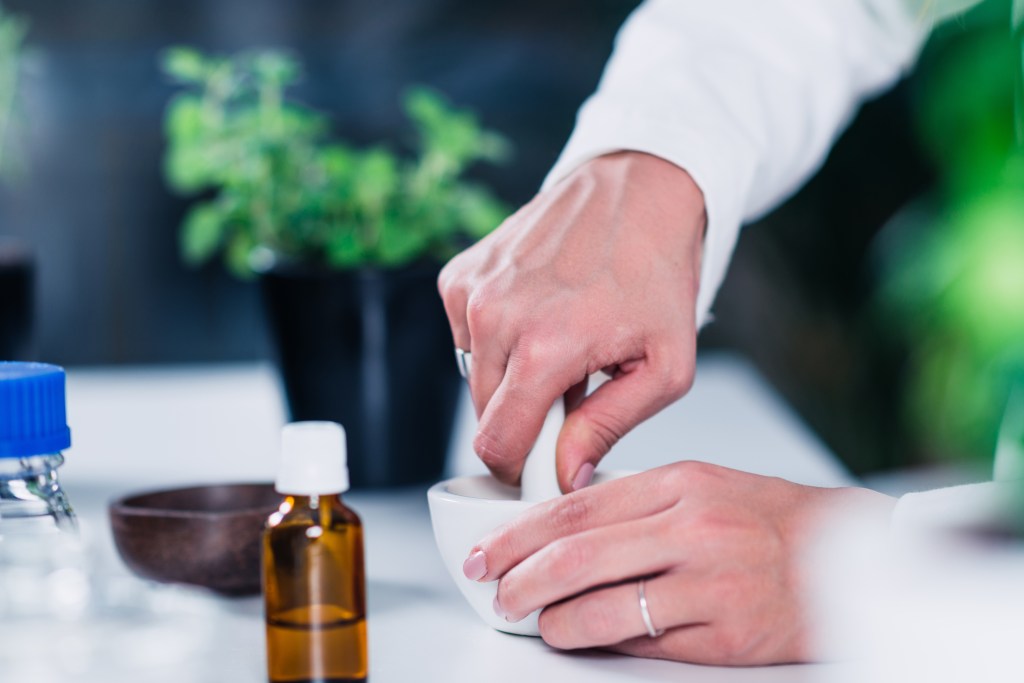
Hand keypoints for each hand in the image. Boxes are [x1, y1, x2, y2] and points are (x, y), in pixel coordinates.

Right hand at [438, 151, 706, 491]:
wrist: (634, 190)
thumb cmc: (656, 274)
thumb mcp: (665, 366)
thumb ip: (609, 427)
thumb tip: (566, 476)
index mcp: (544, 346)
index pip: (498, 445)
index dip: (522, 468)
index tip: (548, 463)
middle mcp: (494, 317)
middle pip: (484, 416)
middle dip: (525, 419)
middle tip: (573, 390)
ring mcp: (471, 292)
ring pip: (476, 378)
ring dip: (512, 378)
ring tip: (559, 345)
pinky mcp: (458, 276)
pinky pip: (467, 339)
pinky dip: (498, 340)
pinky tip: (536, 314)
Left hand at [462, 461, 895, 664]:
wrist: (849, 555)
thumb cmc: (769, 520)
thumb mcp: (702, 487)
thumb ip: (637, 503)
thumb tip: (563, 528)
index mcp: (680, 484)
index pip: (577, 506)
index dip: (520, 532)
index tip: (488, 551)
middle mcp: (693, 528)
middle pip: (579, 554)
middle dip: (522, 577)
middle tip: (497, 593)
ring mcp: (712, 582)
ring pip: (606, 604)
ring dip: (556, 619)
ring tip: (537, 622)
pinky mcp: (728, 633)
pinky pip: (648, 641)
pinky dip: (605, 641)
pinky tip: (586, 638)